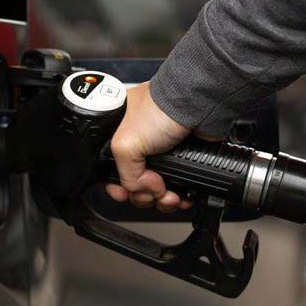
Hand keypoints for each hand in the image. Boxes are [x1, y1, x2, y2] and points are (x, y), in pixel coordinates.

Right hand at [105, 83, 192, 211]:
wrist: (196, 105)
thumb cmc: (161, 109)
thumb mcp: (125, 143)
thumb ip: (125, 175)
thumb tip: (141, 190)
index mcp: (117, 136)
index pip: (108, 171)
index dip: (116, 187)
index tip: (125, 194)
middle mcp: (137, 145)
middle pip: (133, 185)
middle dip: (143, 195)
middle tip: (152, 192)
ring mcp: (160, 153)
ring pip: (155, 189)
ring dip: (162, 199)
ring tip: (170, 196)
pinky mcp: (180, 159)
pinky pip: (175, 186)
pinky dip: (178, 195)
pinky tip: (181, 196)